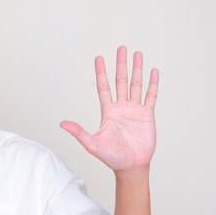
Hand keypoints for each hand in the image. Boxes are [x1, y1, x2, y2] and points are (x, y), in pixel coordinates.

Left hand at [60, 45, 158, 173]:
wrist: (130, 166)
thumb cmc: (111, 157)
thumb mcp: (92, 144)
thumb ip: (79, 132)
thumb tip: (62, 124)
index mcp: (108, 111)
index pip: (103, 87)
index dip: (101, 72)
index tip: (99, 58)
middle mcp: (121, 107)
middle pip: (121, 80)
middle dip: (121, 64)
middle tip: (121, 48)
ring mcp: (135, 110)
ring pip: (136, 84)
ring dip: (137, 69)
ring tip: (137, 54)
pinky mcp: (147, 115)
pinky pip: (150, 96)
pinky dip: (152, 84)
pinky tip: (153, 71)